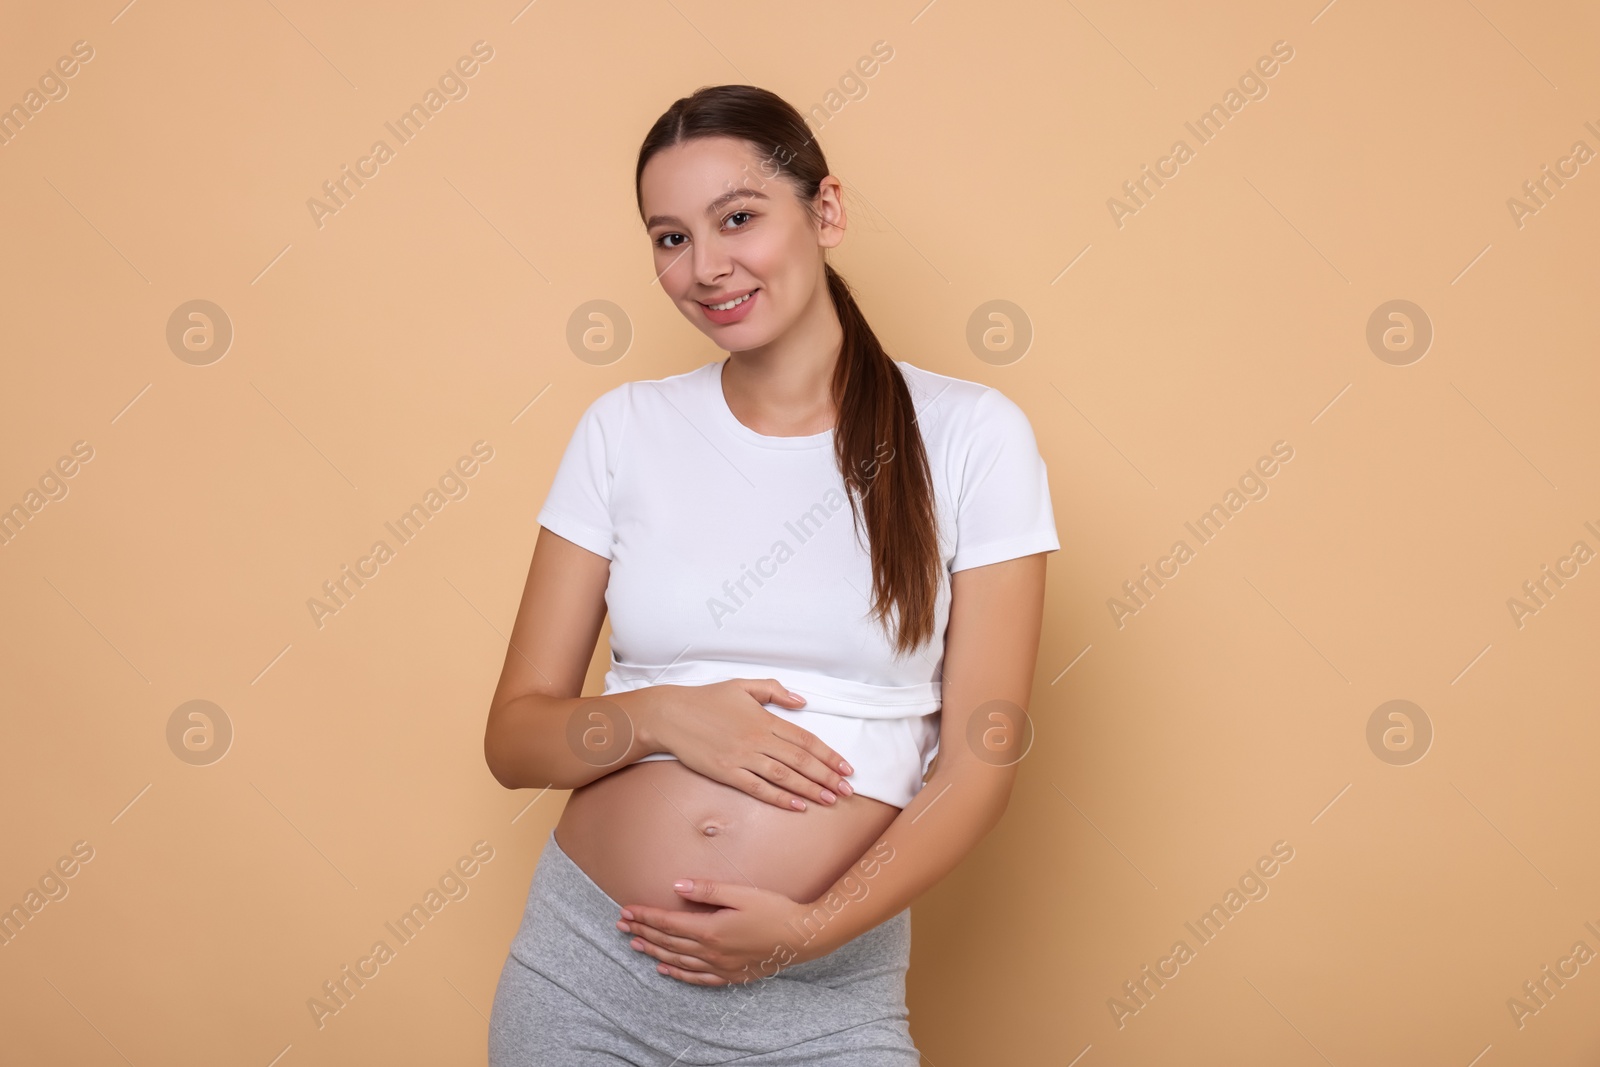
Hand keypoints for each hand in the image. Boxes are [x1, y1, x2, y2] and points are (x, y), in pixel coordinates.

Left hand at [616, 880, 825, 984]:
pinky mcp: (731, 975)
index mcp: (710, 930)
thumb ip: (707, 890)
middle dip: (642, 931)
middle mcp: (711, 952)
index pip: (668, 923)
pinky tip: (665, 969)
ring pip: (678, 960)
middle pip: (668, 941)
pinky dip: (678, 974)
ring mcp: (720, 966)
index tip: (627, 909)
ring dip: (654, 951)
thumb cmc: (773, 909)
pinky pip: (697, 978)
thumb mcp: (740, 893)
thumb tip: (677, 886)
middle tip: (621, 924)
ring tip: (635, 944)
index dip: (645, 916)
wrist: (801, 937)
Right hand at [642, 679, 855, 811]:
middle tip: (847, 790)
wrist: (671, 715)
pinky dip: (779, 798)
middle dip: (827, 777)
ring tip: (830, 800)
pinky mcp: (726, 772)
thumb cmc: (707, 699)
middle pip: (800, 760)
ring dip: (810, 789)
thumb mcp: (743, 685)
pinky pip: (758, 788)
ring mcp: (741, 757)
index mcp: (764, 719)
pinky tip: (797, 805)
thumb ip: (775, 691)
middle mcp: (757, 739)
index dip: (829, 755)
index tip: (846, 767)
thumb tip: (803, 702)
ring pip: (784, 776)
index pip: (805, 739)